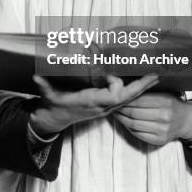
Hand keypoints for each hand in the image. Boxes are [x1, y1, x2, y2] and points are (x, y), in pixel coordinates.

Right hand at [29, 74, 158, 135]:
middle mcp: (102, 106)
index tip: (111, 71)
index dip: (117, 83)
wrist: (54, 120)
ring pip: (128, 98)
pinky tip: (142, 83)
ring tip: (154, 76)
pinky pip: (124, 99)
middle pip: (128, 97)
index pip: (114, 96)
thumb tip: (36, 76)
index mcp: (91, 101)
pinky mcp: (105, 106)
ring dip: (141, 87)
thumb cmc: (53, 105)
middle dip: (142, 86)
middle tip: (155, 74)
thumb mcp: (48, 95)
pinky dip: (134, 90)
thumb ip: (43, 85)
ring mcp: (105, 107)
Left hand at [113, 92, 191, 146]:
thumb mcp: (163, 93)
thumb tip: (127, 88)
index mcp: (164, 102)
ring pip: (134, 125)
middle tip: (113, 105)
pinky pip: (138, 134)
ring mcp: (161, 130)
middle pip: (134, 113)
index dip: (125, 100)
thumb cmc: (172, 103)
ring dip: (122, 119)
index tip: (117, 97)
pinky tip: (124, 122)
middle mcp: (164, 117)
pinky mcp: (159, 141)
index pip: (139, 101)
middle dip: (121, 109)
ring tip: (116, 113)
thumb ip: (148, 92)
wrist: (186, 120)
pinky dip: (129, 128)